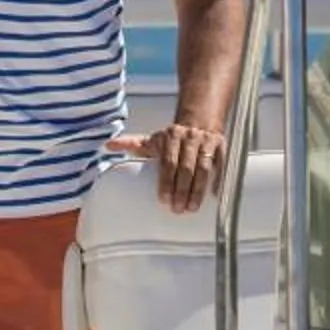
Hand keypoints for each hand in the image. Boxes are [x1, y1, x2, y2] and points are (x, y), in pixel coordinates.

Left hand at [110, 121, 226, 214]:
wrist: (199, 120)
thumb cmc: (173, 137)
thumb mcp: (153, 139)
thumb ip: (131, 143)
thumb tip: (108, 145)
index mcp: (171, 137)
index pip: (168, 162)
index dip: (166, 181)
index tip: (163, 200)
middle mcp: (189, 138)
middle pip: (186, 167)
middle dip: (182, 190)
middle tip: (178, 209)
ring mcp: (207, 142)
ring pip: (204, 168)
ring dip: (198, 189)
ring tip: (192, 208)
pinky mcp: (221, 147)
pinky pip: (222, 164)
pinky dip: (218, 179)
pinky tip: (214, 196)